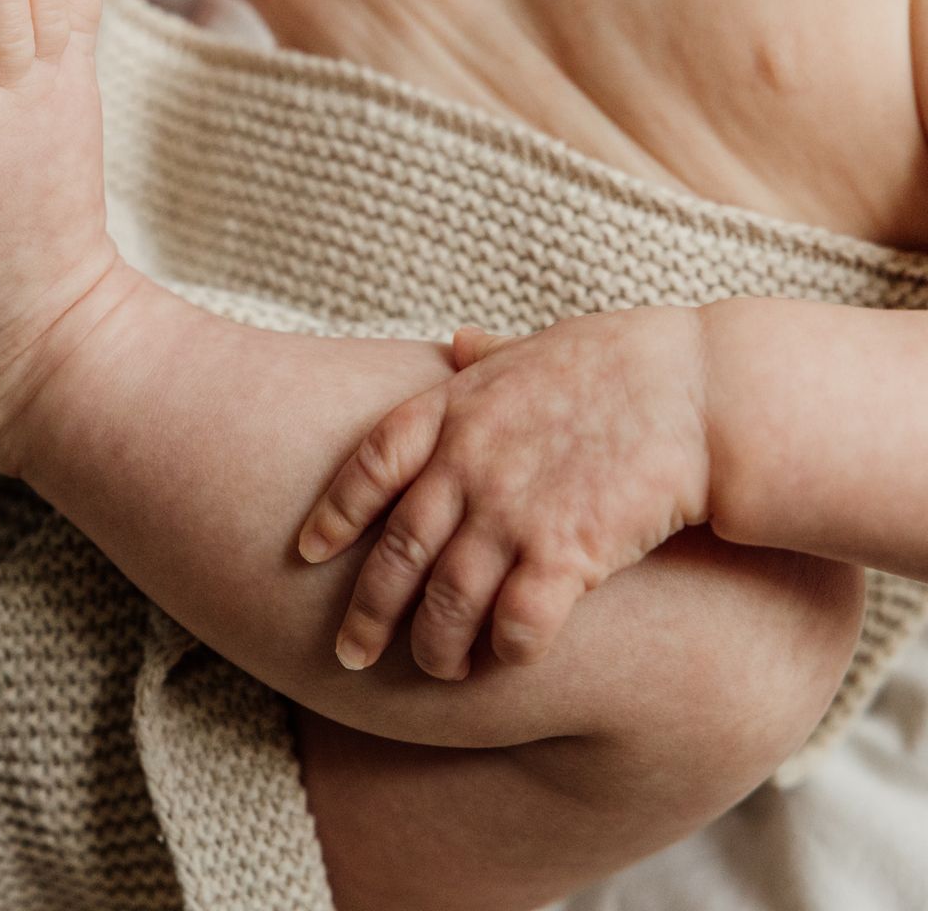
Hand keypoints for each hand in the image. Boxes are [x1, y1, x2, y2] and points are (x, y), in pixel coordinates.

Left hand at [298, 307, 714, 679]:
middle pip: (397, 552)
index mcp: (453, 410)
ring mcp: (514, 511)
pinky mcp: (570, 552)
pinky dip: (505, 652)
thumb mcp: (539, 345)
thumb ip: (488, 356)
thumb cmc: (628, 361)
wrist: (706, 392)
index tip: (307, 551)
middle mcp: (469, 465)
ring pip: (448, 600)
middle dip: (367, 612)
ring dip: (434, 646)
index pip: (368, 467)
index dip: (334, 514)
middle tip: (347, 655)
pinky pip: (518, 623)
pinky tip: (506, 663)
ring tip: (433, 671)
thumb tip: (457, 342)